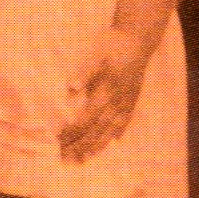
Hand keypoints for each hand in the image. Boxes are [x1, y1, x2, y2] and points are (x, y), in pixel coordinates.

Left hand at [60, 29, 152, 159]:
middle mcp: (117, 101)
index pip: (86, 118)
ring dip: (98, 145)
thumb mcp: (96, 53)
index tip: (59, 142)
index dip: (73, 131)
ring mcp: (127, 101)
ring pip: (112, 129)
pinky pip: (126, 119)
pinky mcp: (133, 98)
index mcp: (106, 91)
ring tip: (86, 158)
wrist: (138, 38)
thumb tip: (71, 88)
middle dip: (81, 145)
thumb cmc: (113, 44)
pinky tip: (116, 141)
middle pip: (97, 129)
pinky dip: (120, 130)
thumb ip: (84, 72)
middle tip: (66, 159)